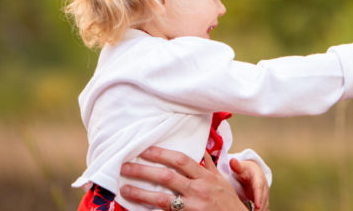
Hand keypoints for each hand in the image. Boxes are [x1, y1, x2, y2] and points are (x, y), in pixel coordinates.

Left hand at [120, 147, 245, 210]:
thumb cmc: (228, 202)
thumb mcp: (221, 180)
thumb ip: (208, 165)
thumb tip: (201, 148)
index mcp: (205, 177)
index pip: (180, 160)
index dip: (161, 153)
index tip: (145, 149)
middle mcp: (198, 190)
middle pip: (166, 176)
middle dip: (144, 170)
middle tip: (125, 166)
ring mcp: (192, 207)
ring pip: (162, 198)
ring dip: (140, 193)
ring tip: (124, 189)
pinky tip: (136, 209)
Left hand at [229, 158, 268, 209]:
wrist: (253, 172)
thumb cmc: (245, 170)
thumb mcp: (241, 167)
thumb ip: (236, 166)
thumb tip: (232, 160)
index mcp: (258, 178)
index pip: (259, 188)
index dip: (258, 197)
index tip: (257, 206)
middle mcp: (264, 187)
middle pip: (263, 199)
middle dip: (260, 208)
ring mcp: (264, 194)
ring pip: (265, 205)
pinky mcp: (263, 200)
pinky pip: (264, 208)